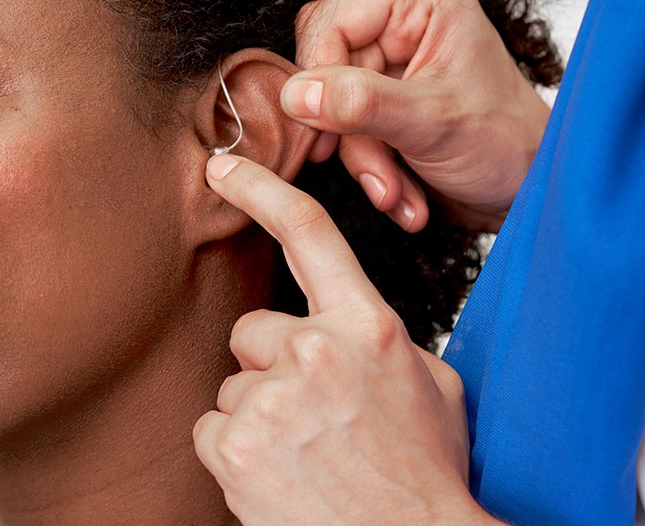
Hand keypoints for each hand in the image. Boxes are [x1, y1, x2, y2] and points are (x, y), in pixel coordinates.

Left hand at [191, 153, 495, 524]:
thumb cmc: (426, 476)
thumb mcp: (434, 388)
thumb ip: (383, 342)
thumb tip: (354, 330)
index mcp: (368, 327)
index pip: (310, 235)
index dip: (262, 191)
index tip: (222, 167)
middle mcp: (315, 352)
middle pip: (253, 330)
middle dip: (271, 367)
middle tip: (314, 417)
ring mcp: (269, 399)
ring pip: (234, 388)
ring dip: (259, 419)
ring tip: (307, 457)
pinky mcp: (233, 447)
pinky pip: (211, 431)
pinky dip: (236, 456)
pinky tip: (280, 477)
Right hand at [288, 0, 547, 232]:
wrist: (528, 186)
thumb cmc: (506, 143)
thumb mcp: (431, 124)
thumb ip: (362, 104)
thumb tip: (297, 94)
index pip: (330, 21)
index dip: (320, 80)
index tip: (327, 134)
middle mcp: (403, 12)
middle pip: (325, 62)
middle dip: (347, 130)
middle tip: (375, 175)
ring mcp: (392, 52)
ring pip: (330, 100)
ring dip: (360, 157)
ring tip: (395, 192)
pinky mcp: (384, 88)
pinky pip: (343, 121)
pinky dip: (367, 163)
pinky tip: (399, 190)